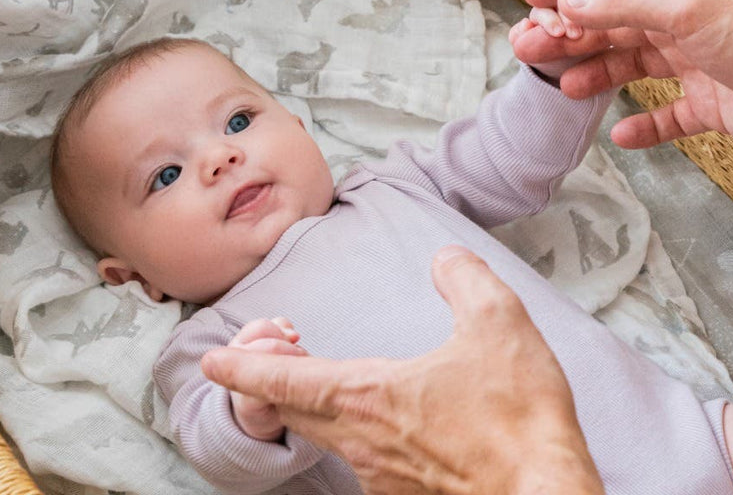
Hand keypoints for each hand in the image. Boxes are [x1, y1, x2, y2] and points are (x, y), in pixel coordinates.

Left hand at [202, 247, 603, 494]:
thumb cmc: (520, 417)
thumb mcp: (497, 321)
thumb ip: (463, 277)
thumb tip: (445, 258)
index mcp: (371, 397)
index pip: (285, 379)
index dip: (244, 366)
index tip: (212, 360)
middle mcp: (364, 445)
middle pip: (297, 411)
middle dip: (274, 380)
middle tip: (272, 352)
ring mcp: (384, 480)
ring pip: (331, 437)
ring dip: (317, 406)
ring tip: (327, 380)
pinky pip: (368, 460)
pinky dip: (359, 431)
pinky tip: (396, 418)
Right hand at [516, 0, 732, 154]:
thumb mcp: (685, 9)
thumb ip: (623, 5)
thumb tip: (569, 5)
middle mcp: (680, 25)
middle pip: (610, 27)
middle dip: (567, 36)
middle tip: (529, 51)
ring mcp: (696, 66)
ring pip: (631, 68)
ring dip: (595, 75)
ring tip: (565, 89)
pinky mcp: (713, 107)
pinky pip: (669, 117)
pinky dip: (645, 126)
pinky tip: (622, 136)